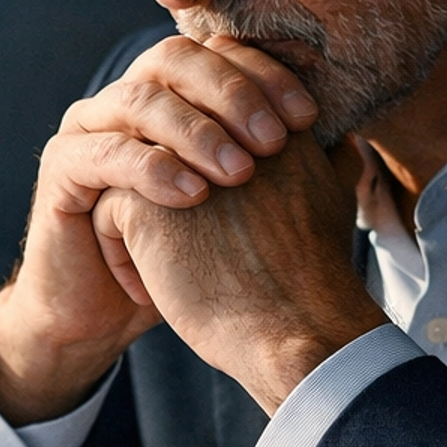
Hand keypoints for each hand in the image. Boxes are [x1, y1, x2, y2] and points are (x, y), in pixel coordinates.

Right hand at [0, 36, 318, 423]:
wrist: (111, 312)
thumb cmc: (185, 259)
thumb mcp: (240, 210)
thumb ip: (284, 169)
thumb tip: (350, 144)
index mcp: (171, 95)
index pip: (220, 55)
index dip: (266, 76)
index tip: (309, 117)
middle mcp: (126, 99)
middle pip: (176, 60)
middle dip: (232, 94)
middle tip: (273, 140)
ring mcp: (89, 129)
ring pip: (140, 99)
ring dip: (195, 131)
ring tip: (238, 174)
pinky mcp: (62, 169)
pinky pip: (106, 153)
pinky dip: (152, 168)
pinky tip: (192, 195)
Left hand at [90, 130, 386, 415]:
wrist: (295, 329)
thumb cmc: (314, 281)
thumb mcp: (336, 200)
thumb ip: (331, 160)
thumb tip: (338, 142)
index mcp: (265, 117)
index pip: (211, 117)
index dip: (207, 166)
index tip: (227, 221)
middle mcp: (217, 127)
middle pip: (166, 141)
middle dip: (168, 188)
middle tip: (191, 248)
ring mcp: (175, 161)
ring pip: (131, 174)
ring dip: (141, 221)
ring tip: (168, 269)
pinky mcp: (140, 200)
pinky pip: (108, 211)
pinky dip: (121, 254)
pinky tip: (150, 289)